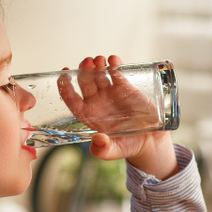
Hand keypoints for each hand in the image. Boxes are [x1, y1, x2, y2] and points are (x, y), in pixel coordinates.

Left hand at [60, 55, 177, 178]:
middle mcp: (97, 102)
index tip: (63, 75)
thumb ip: (104, 150)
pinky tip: (113, 60)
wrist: (149, 140)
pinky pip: (116, 73)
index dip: (65, 87)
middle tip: (86, 63)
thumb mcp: (115, 151)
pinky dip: (114, 64)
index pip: (72, 99)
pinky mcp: (125, 87)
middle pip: (84, 82)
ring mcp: (110, 93)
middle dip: (83, 71)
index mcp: (89, 115)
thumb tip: (97, 141)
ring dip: (97, 64)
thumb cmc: (128, 145)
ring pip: (98, 74)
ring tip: (99, 60)